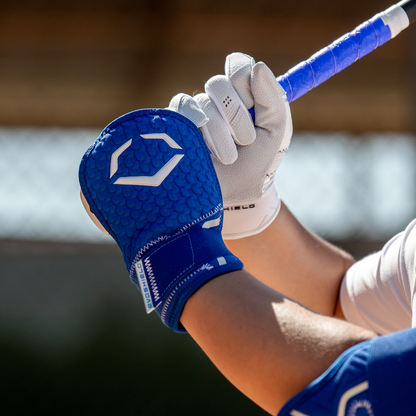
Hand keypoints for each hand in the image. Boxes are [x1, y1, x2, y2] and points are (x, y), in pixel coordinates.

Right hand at [168, 52, 291, 238]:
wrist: (228, 196)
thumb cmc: (254, 168)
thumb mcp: (274, 134)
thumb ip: (273, 100)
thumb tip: (257, 67)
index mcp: (245, 100)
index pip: (241, 67)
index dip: (246, 82)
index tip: (254, 105)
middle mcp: (220, 103)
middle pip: (222, 82)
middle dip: (237, 115)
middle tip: (246, 140)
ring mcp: (198, 112)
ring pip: (205, 99)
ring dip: (221, 132)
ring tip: (228, 157)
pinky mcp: (178, 122)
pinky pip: (183, 105)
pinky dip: (197, 124)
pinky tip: (202, 146)